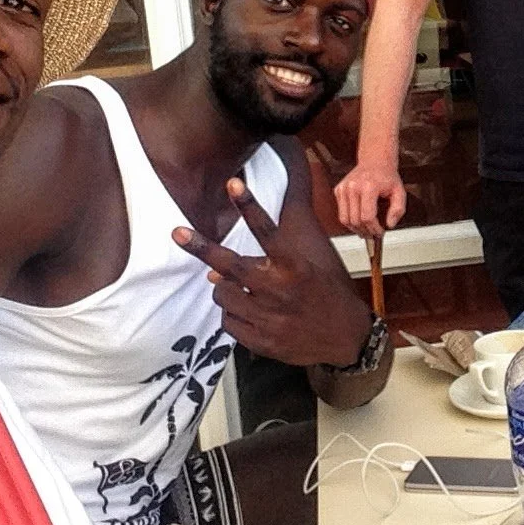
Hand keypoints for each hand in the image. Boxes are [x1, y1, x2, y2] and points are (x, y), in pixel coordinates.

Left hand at [173, 178, 372, 366]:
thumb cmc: (328, 294)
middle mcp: (278, 290)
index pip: (266, 231)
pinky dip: (233, 316)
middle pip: (229, 266)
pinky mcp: (260, 341)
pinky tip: (249, 314)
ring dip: (225, 289)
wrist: (346, 338)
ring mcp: (267, 318)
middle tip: (177, 232)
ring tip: (241, 292)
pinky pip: (228, 323)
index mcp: (294, 267)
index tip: (232, 183)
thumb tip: (216, 269)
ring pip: (222, 295)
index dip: (249, 205)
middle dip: (201, 247)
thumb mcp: (312, 265)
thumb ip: (275, 258)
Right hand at [335, 161, 405, 237]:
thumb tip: (389, 224)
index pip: (367, 216)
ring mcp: (344, 188)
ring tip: (365, 230)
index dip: (374, 229)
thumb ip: (398, 209)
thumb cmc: (386, 176)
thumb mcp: (399, 192)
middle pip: (355, 220)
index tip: (380, 232)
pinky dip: (349, 219)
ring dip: (355, 229)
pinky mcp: (338, 190)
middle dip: (365, 231)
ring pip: (344, 219)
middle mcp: (353, 187)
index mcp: (369, 187)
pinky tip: (359, 219)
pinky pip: (341, 212)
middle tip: (373, 234)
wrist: (375, 161)